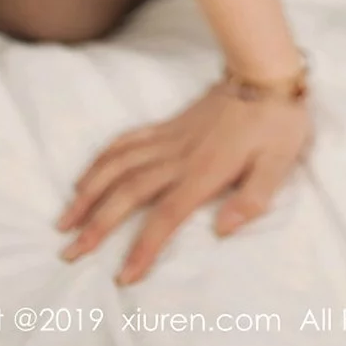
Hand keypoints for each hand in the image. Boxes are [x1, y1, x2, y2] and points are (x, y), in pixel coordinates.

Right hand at [54, 83, 313, 284]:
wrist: (264, 70)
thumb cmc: (277, 120)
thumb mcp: (279, 162)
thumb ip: (254, 198)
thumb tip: (223, 230)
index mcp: (205, 171)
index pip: (166, 216)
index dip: (144, 247)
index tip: (124, 275)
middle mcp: (178, 156)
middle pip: (128, 192)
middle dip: (97, 224)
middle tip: (69, 251)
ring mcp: (169, 138)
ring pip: (118, 165)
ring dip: (89, 191)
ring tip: (66, 218)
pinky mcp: (168, 125)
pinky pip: (127, 141)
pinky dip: (103, 159)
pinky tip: (88, 174)